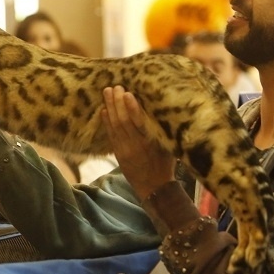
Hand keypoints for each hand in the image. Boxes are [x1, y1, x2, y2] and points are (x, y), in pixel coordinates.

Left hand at [101, 85, 174, 199]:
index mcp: (151, 143)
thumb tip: (162, 107)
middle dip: (118, 103)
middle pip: (123, 121)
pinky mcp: (118, 153)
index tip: (128, 94)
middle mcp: (136, 145)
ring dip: (110, 107)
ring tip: (107, 92)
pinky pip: (111, 135)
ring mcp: (125, 150)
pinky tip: (104, 110)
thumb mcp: (169, 147)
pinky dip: (107, 121)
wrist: (154, 187)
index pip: (140, 123)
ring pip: (115, 126)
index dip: (133, 108)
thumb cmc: (165, 164)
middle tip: (115, 87)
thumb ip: (162, 131)